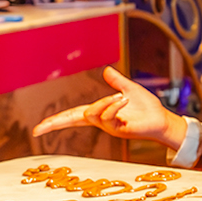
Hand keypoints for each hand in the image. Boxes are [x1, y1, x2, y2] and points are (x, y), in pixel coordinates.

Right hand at [31, 66, 183, 147]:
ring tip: (121, 97)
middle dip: (56, 123)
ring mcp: (109, 126)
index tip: (39, 128)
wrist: (162, 119)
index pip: (73, 115)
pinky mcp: (120, 130)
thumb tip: (106, 70)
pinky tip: (124, 100)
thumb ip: (117, 81)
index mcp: (100, 112)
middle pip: (72, 120)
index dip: (56, 121)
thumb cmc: (147, 108)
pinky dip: (114, 106)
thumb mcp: (130, 90)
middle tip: (39, 129)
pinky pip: (109, 117)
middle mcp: (101, 120)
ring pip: (93, 114)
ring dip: (103, 103)